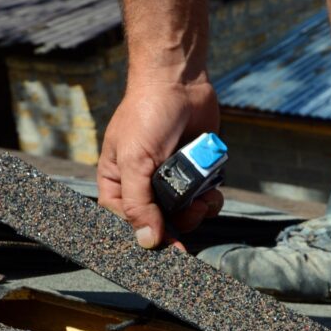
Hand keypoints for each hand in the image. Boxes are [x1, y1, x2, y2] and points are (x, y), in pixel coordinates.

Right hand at [97, 80, 223, 249]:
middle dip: (177, 225)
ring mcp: (172, 178)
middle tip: (190, 221)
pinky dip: (211, 198)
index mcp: (118, 182)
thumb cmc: (146, 113)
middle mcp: (144, 184)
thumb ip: (139, 203)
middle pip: (159, 223)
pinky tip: (212, 189)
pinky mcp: (196, 172)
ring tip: (203, 199)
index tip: (164, 249)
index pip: (125, 223)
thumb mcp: (134, 161)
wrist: (180, 81)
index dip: (144, 237)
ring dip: (198, 212)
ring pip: (185, 214)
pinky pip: (204, 199)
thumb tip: (147, 241)